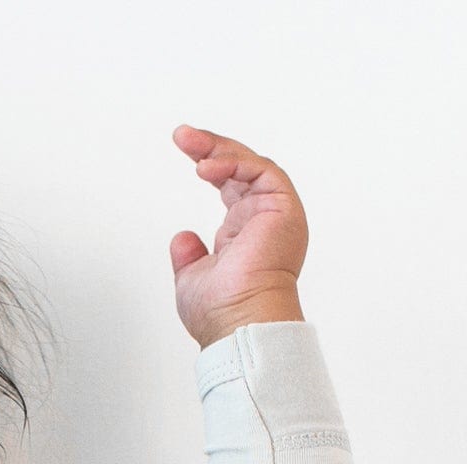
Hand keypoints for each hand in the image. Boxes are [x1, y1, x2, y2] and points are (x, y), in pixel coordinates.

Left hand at [167, 126, 307, 344]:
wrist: (241, 326)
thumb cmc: (222, 314)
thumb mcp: (192, 280)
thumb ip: (189, 256)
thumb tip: (183, 237)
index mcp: (246, 234)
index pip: (231, 186)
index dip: (211, 165)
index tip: (187, 152)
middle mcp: (263, 221)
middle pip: (241, 168)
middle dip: (211, 147)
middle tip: (182, 136)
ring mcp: (275, 214)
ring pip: (251, 164)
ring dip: (219, 148)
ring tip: (189, 142)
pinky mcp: (284, 208)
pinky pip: (261, 170)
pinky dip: (234, 162)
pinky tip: (206, 167)